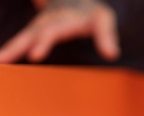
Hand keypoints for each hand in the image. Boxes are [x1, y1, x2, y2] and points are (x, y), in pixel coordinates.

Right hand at [0, 0, 119, 63]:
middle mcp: (47, 22)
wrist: (78, 1)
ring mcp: (39, 27)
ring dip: (10, 50)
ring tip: (0, 62)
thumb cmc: (92, 14)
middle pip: (30, 34)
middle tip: (3, 59)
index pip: (51, 32)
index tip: (34, 56)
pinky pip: (21, 42)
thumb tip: (112, 54)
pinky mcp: (35, 33)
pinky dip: (10, 51)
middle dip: (17, 47)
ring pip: (23, 39)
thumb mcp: (103, 19)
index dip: (43, 43)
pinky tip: (2, 63)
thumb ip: (107, 35)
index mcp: (63, 19)